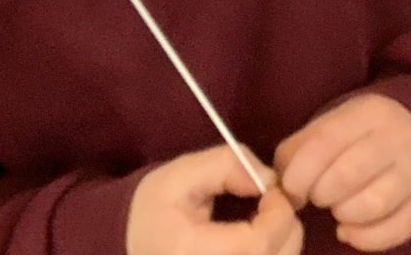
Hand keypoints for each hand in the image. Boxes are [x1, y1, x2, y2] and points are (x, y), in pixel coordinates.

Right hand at [126, 146, 301, 254]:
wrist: (125, 246)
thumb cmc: (154, 210)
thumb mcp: (181, 174)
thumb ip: (227, 165)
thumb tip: (269, 180)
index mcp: (191, 253)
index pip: (258, 244)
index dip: (279, 213)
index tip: (271, 192)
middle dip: (286, 225)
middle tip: (270, 204)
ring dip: (283, 240)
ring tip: (262, 221)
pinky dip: (273, 252)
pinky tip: (257, 239)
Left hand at [274, 95, 410, 252]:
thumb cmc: (359, 136)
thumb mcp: (329, 128)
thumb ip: (295, 154)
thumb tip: (277, 191)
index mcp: (368, 114)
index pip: (323, 145)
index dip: (298, 176)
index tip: (293, 188)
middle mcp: (398, 138)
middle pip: (347, 176)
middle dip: (321, 195)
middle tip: (318, 196)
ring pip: (373, 205)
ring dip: (344, 215)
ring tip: (339, 208)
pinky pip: (395, 230)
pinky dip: (364, 238)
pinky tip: (352, 228)